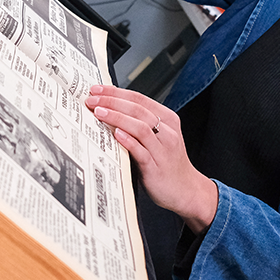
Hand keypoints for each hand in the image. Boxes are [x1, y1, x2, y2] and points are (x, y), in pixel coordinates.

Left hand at [85, 85, 217, 232]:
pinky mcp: (156, 168)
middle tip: (92, 99)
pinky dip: (128, 141)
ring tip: (99, 112)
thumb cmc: (167, 163)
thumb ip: (140, 124)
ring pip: (140, 127)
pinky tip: (115, 134)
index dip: (116, 92)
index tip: (97, 89)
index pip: (139, 98)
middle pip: (138, 109)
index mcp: (168, 120)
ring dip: (117, 117)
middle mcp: (167, 133)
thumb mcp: (159, 138)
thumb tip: (109, 109)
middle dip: (112, 101)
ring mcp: (163, 150)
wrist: (186, 190)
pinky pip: (141, 151)